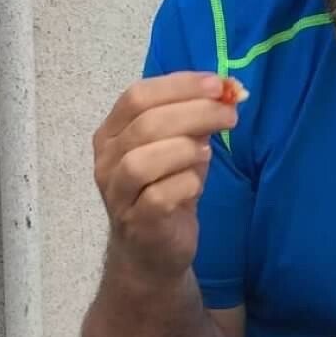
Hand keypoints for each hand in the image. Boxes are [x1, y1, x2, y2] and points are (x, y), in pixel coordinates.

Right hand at [93, 72, 239, 281]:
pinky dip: (185, 183)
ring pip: (142, 160)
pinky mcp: (136, 223)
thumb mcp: (180, 149)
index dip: (179, 86)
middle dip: (194, 112)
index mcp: (112, 133)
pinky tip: (197, 184)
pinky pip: (158, 196)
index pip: (137, 96)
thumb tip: (226, 94)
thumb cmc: (165, 192)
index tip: (217, 85)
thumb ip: (195, 122)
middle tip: (229, 115)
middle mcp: (106, 160)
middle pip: (144, 124)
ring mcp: (117, 194)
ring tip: (209, 152)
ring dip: (185, 149)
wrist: (152, 252)